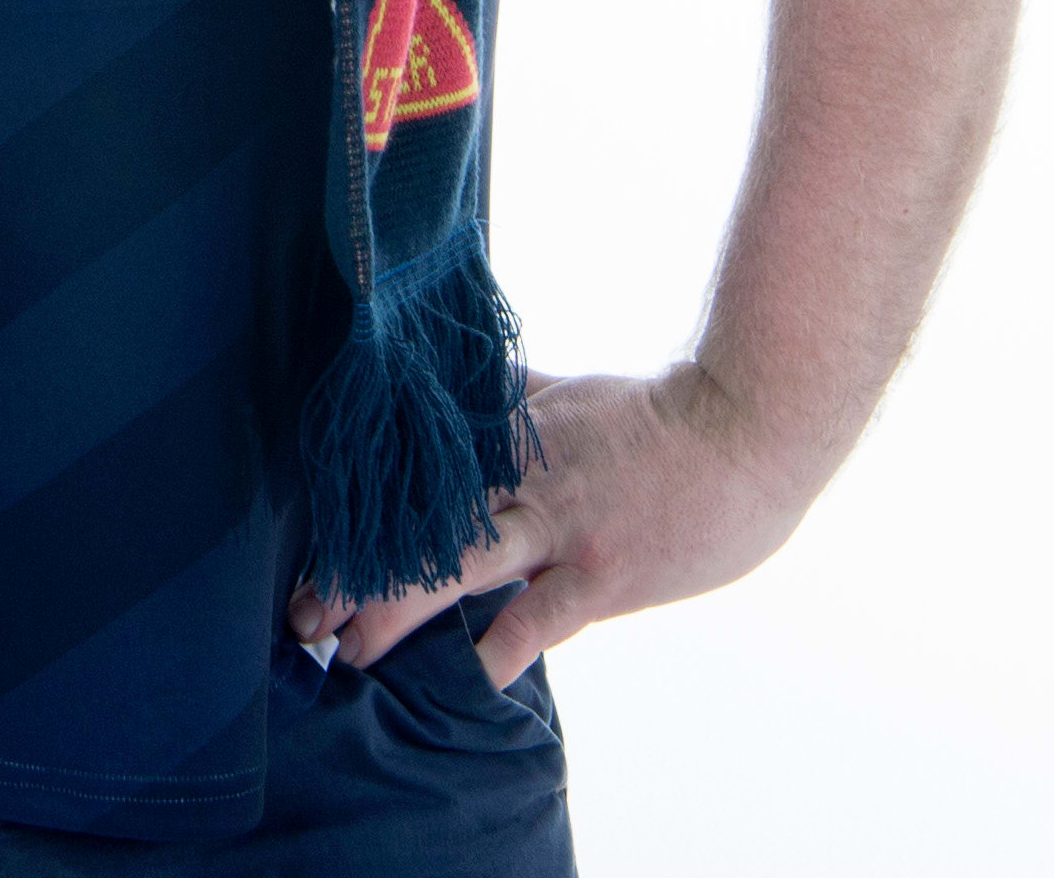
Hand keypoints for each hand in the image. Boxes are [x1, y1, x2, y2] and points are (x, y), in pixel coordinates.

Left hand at [293, 365, 822, 689]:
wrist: (749, 428)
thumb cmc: (664, 415)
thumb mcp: (574, 394)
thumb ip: (515, 397)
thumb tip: (463, 377)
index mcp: (508, 441)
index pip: (414, 477)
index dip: (358, 515)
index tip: (310, 549)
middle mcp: (519, 483)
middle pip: (417, 525)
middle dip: (357, 572)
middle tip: (304, 613)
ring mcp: (558, 529)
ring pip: (459, 564)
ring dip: (400, 608)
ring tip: (350, 649)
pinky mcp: (601, 573)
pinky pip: (541, 615)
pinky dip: (501, 645)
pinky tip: (468, 676)